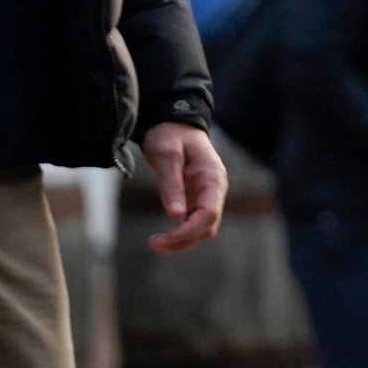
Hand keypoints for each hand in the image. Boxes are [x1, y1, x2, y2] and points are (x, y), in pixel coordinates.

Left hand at [142, 122, 228, 254]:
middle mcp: (214, 190)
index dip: (189, 230)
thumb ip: (171, 184)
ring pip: (201, 229)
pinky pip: (192, 224)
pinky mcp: (195, 200)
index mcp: (213, 177)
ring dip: (181, 242)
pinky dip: (179, 235)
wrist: (173, 123)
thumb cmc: (170, 134)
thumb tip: (175, 216)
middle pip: (207, 227)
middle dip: (183, 240)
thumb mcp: (167, 155)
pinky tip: (162, 237)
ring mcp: (205, 196)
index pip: (210, 213)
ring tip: (155, 244)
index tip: (165, 238)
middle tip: (154, 244)